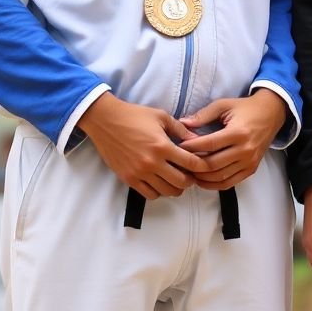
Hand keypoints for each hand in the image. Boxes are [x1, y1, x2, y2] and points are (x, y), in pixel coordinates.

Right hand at [77, 93, 206, 199]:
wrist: (106, 121)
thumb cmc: (135, 116)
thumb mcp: (162, 117)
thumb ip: (181, 130)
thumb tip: (197, 140)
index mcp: (162, 146)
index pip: (190, 163)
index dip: (202, 166)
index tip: (205, 165)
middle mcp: (152, 163)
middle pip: (180, 182)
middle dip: (190, 180)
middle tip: (191, 174)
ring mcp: (139, 173)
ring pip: (166, 191)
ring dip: (175, 187)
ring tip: (177, 178)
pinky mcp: (128, 179)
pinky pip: (149, 194)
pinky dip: (159, 191)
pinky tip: (161, 182)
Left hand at [178, 89, 288, 190]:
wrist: (272, 113)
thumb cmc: (246, 108)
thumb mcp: (225, 105)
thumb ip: (203, 115)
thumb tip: (183, 123)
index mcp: (238, 132)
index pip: (209, 144)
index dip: (191, 147)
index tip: (179, 146)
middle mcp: (245, 149)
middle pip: (212, 164)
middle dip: (193, 164)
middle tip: (180, 162)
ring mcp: (249, 161)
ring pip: (219, 176)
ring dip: (201, 177)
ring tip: (188, 171)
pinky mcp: (251, 169)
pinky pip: (229, 183)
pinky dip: (214, 184)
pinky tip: (202, 180)